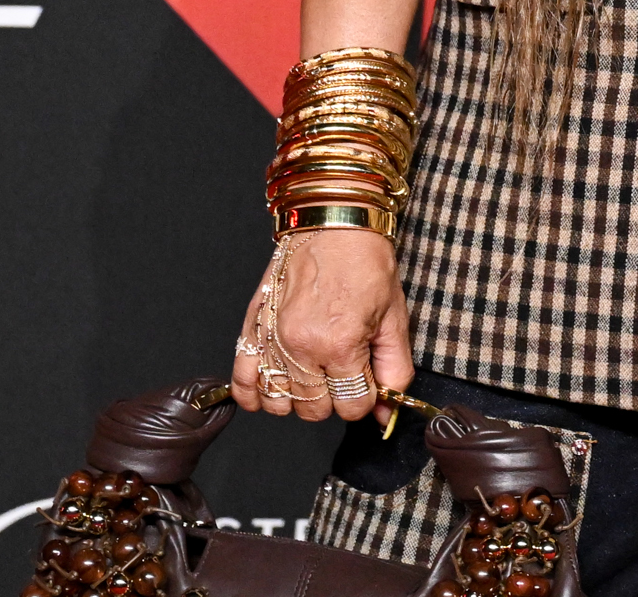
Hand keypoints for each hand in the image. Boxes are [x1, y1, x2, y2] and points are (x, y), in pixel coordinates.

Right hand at [233, 229, 413, 421]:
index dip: (365, 397)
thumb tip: (388, 411)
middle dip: (334, 398)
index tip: (367, 380)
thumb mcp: (394, 317)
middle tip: (343, 371)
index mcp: (341, 344)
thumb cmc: (365, 264)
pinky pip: (243, 384)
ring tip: (314, 374)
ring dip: (298, 398)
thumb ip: (394, 368)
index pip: (352, 406)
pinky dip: (255, 394)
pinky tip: (273, 386)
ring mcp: (273, 341)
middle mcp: (302, 348)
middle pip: (315, 410)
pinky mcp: (253, 331)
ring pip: (279, 405)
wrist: (334, 225)